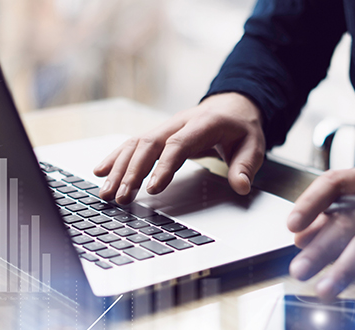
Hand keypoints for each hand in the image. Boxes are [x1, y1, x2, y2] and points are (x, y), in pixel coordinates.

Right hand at [93, 92, 265, 203]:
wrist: (232, 107)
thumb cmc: (241, 128)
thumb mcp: (254, 146)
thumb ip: (246, 166)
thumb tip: (242, 186)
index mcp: (204, 123)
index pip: (179, 144)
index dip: (164, 165)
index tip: (152, 188)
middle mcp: (179, 122)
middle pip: (149, 144)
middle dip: (132, 172)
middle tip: (121, 198)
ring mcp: (166, 127)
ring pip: (136, 144)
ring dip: (118, 169)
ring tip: (107, 194)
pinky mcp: (158, 135)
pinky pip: (132, 145)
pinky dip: (115, 158)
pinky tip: (100, 172)